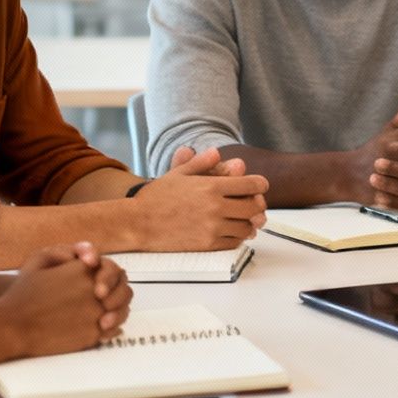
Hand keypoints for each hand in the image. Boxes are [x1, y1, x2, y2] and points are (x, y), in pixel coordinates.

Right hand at [0, 242, 129, 357]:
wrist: (12, 325)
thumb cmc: (22, 293)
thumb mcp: (39, 260)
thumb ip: (66, 254)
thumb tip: (89, 261)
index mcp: (83, 270)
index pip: (114, 271)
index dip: (112, 278)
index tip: (104, 285)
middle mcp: (93, 291)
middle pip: (122, 292)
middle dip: (118, 296)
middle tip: (108, 301)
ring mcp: (95, 314)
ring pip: (120, 313)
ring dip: (117, 314)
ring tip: (107, 316)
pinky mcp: (92, 335)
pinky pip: (110, 332)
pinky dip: (109, 330)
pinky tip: (102, 328)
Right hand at [128, 146, 269, 250]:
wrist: (138, 223)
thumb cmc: (156, 197)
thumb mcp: (178, 174)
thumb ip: (200, 163)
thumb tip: (216, 152)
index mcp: (211, 187)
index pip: (251, 185)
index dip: (260, 184)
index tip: (260, 186)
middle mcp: (216, 207)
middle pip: (254, 207)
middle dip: (257, 204)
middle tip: (255, 204)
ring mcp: (213, 228)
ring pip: (246, 227)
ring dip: (248, 223)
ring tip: (244, 219)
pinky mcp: (207, 245)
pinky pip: (234, 242)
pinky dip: (237, 237)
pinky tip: (232, 231)